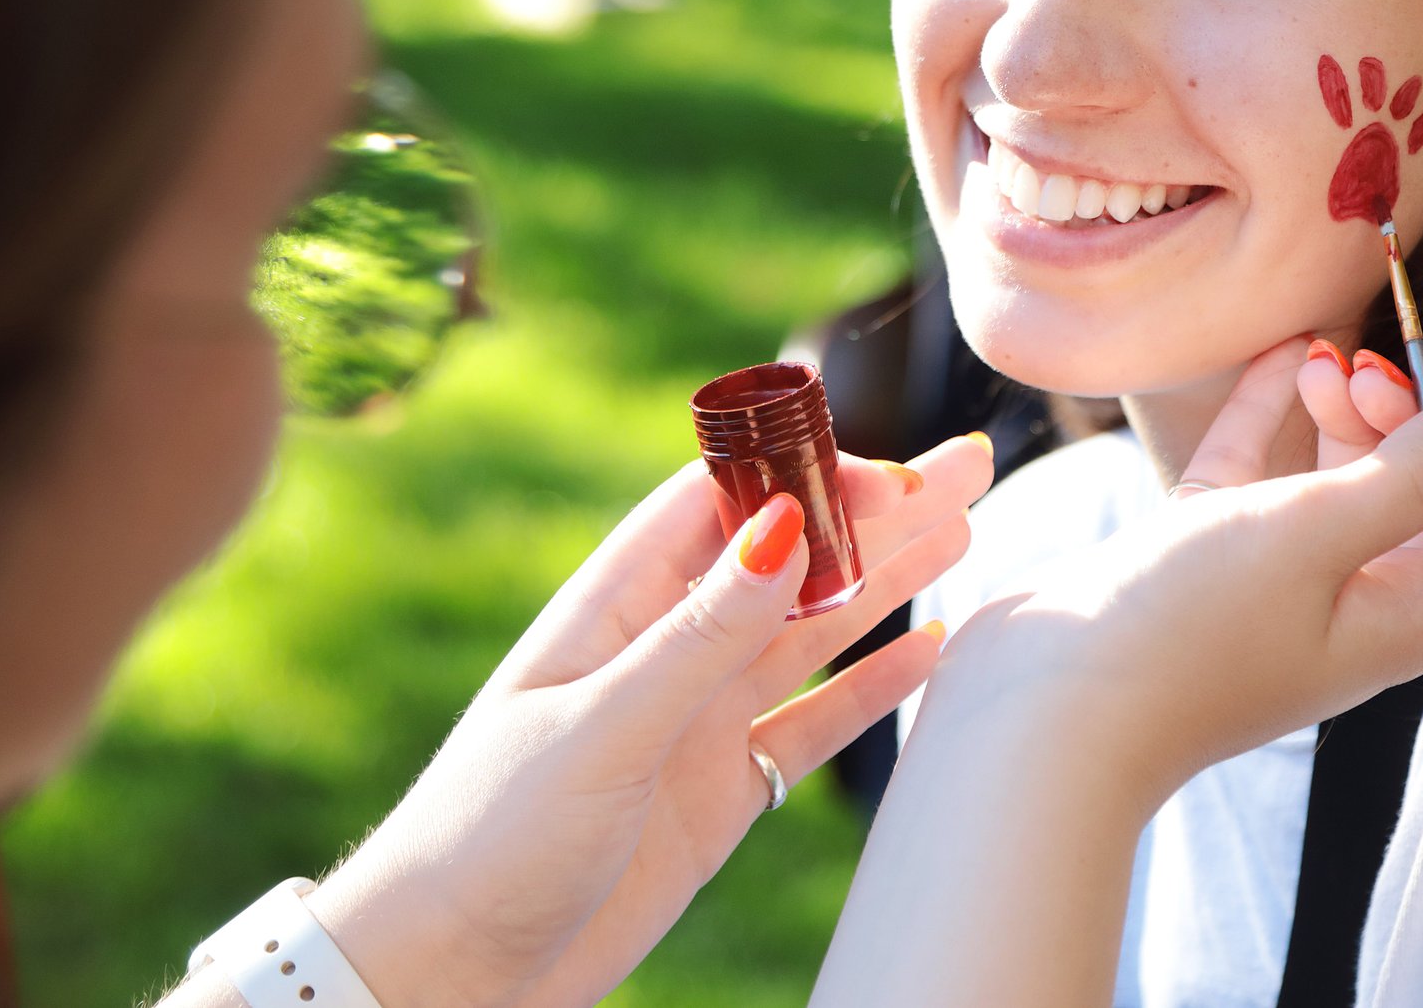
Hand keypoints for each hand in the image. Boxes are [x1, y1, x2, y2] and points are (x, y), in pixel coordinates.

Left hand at [301, 432, 992, 1007]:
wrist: (456, 971)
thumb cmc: (490, 836)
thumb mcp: (604, 725)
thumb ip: (700, 634)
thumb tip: (783, 524)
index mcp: (613, 607)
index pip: (721, 502)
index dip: (805, 473)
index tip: (888, 471)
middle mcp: (662, 649)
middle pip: (786, 556)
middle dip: (873, 511)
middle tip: (965, 466)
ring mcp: (695, 718)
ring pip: (811, 631)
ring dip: (887, 581)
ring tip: (966, 528)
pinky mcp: (719, 789)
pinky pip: (812, 723)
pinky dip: (870, 688)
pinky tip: (928, 649)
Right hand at [926, 336, 1422, 809]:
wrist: (1047, 705)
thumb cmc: (1189, 632)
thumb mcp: (1314, 535)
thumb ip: (1410, 473)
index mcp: (1405, 619)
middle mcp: (1351, 603)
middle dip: (1412, 418)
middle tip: (1367, 369)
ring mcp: (1271, 582)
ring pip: (1338, 480)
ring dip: (1345, 410)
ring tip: (1321, 358)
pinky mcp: (1199, 558)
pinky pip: (1256, 475)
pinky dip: (1272, 414)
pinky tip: (1277, 357)